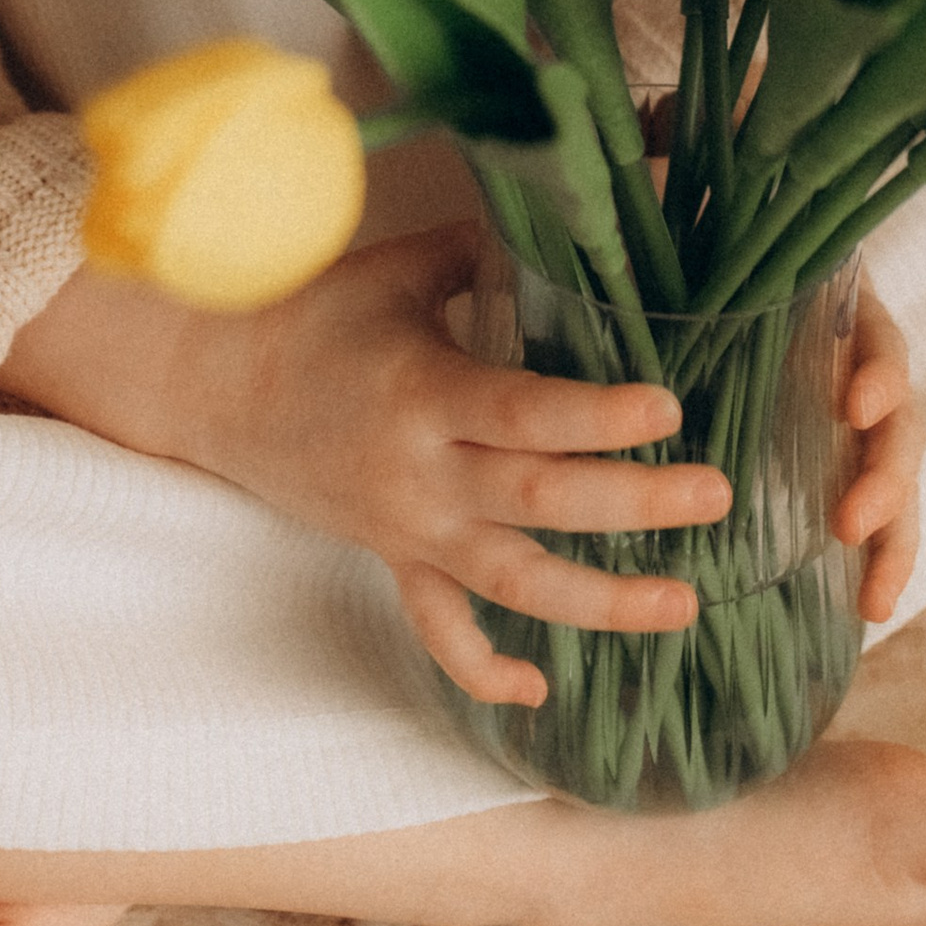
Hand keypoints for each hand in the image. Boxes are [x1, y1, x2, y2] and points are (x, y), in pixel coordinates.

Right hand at [4, 226, 925, 701]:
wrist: (210, 384)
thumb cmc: (306, 314)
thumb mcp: (393, 271)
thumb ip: (482, 255)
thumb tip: (567, 232)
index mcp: (423, 392)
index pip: (523, 413)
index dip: (598, 416)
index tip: (668, 406)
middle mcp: (420, 473)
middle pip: (538, 503)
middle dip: (633, 504)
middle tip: (715, 494)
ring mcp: (406, 528)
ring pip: (511, 583)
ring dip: (600, 604)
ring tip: (683, 605)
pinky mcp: (390, 558)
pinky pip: (438, 631)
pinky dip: (486, 669)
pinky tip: (542, 692)